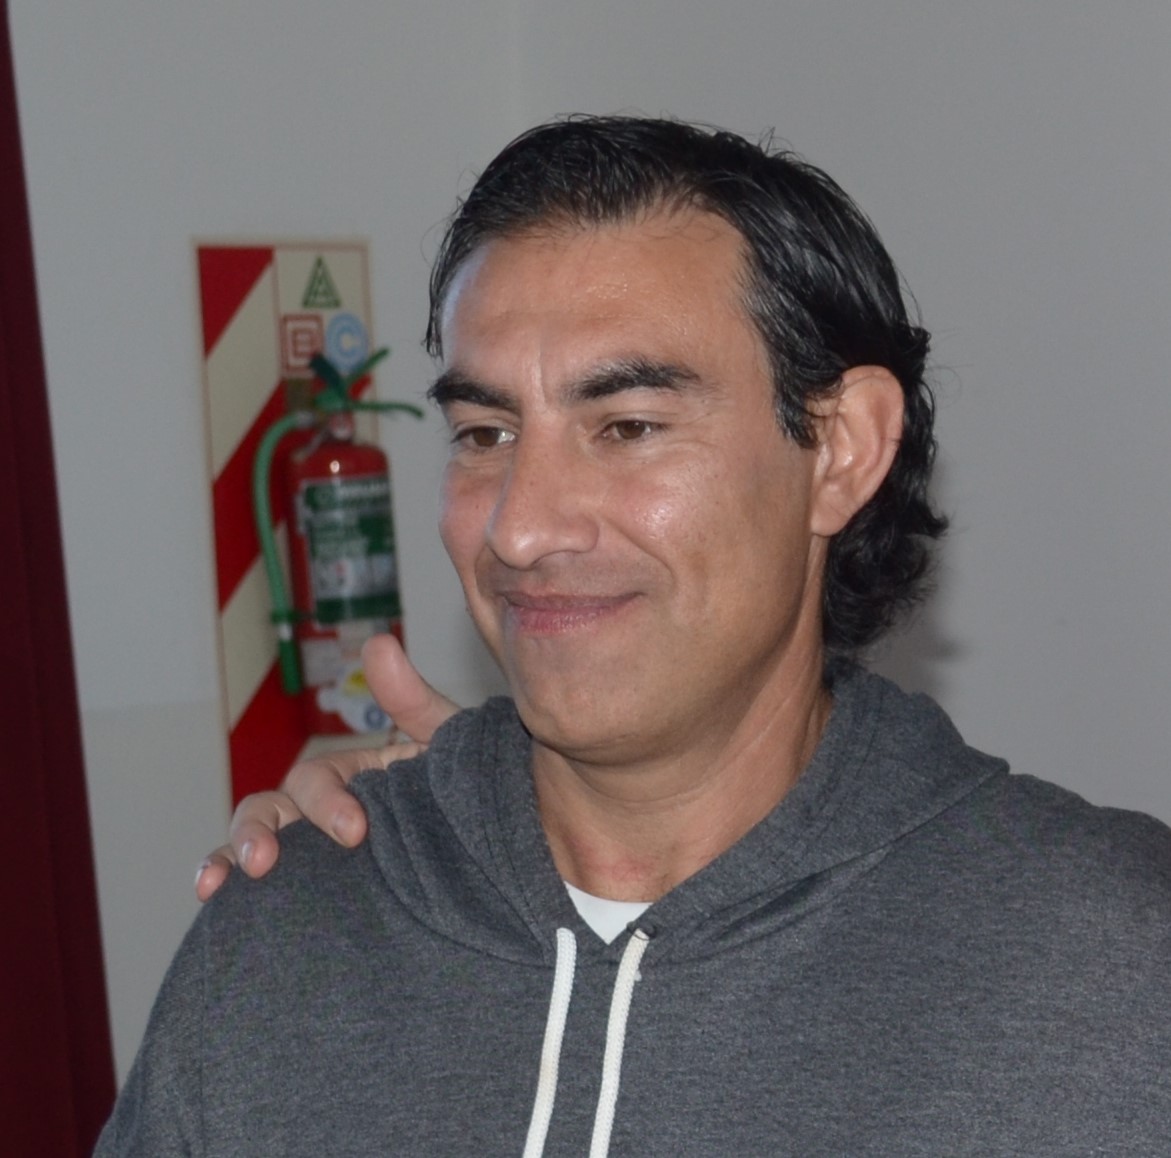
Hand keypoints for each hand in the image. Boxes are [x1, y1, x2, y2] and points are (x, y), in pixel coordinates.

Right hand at [195, 634, 459, 899]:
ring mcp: (318, 853)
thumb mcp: (449, 744)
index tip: (354, 832)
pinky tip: (215, 902)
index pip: (318, 780)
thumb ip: (413, 699)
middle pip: (273, 811)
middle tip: (265, 861)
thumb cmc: (474, 792)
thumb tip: (378, 642)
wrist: (503, 850)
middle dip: (261, 831)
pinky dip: (230, 888)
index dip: (326, 802)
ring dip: (232, 856)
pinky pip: (264, 891)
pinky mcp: (319, 895)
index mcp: (352, 774)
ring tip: (226, 884)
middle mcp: (325, 810)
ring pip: (256, 845)